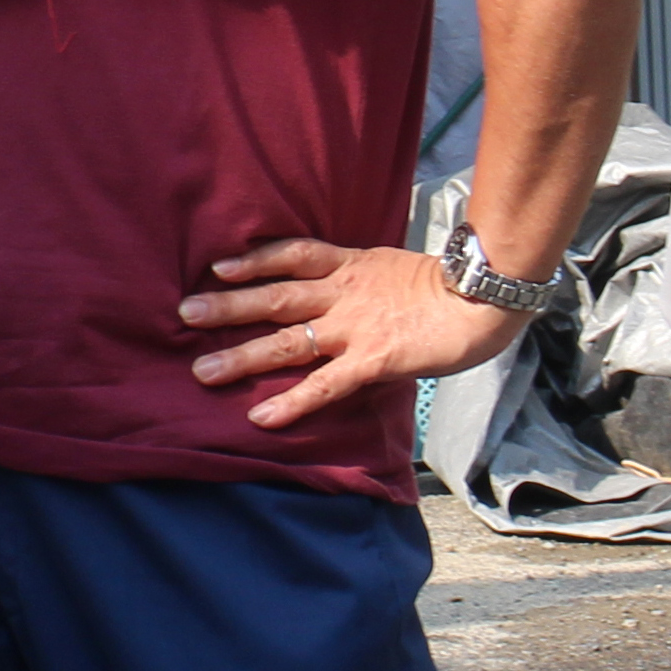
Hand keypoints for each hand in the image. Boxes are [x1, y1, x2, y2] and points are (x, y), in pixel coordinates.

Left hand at [180, 239, 527, 425]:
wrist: (485, 300)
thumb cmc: (448, 289)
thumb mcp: (394, 269)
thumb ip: (362, 281)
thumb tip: (337, 296)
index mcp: (352, 266)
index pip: (293, 255)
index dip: (253, 260)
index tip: (218, 267)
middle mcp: (345, 294)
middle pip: (275, 296)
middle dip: (229, 306)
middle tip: (185, 315)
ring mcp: (356, 327)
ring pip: (288, 340)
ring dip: (243, 356)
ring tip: (202, 371)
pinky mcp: (373, 360)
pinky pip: (324, 384)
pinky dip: (291, 400)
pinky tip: (261, 415)